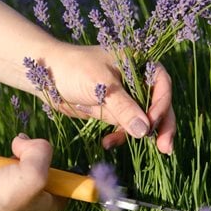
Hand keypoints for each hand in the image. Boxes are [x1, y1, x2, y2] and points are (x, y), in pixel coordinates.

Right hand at [0, 135, 66, 210]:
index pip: (63, 179)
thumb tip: (26, 140)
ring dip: (3, 164)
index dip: (53, 162)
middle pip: (36, 172)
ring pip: (12, 174)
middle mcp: (31, 209)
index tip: (40, 154)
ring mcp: (9, 207)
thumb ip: (41, 151)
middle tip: (15, 154)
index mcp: (49, 206)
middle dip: (25, 158)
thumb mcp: (32, 173)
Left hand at [49, 43, 175, 153]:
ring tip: (113, 143)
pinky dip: (119, 136)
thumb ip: (124, 107)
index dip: (161, 104)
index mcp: (137, 63)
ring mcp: (125, 96)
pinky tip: (107, 143)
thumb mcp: (101, 86)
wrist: (45, 75)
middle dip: (161, 126)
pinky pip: (125, 126)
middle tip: (165, 148)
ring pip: (143, 118)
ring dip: (135, 134)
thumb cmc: (73, 69)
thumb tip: (145, 131)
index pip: (161, 84)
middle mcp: (136, 79)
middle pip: (158, 104)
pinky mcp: (114, 110)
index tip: (152, 123)